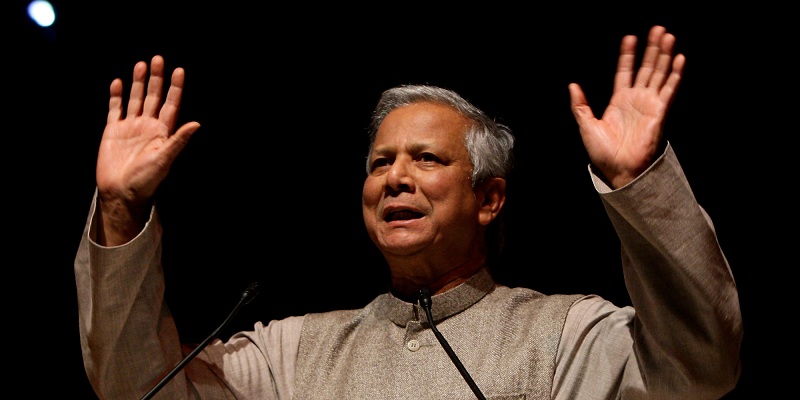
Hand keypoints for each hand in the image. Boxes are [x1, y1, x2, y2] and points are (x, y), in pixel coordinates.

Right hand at [95, 55, 199, 244]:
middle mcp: (148, 126)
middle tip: (158, 59)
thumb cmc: (146, 180)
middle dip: (157, 79)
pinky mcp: (113, 131)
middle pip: (153, 97)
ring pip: (135, 99)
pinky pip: (115, 109)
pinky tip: (119, 83)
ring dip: (138, 82)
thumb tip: (196, 124)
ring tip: (142, 64)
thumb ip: (178, 140)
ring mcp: (130, 127)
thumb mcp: (165, 159)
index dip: (176, 88)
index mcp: (163, 132)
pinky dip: (117, 96)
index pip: (171, 104)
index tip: (179, 70)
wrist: (121, 192)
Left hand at [569, 25, 684, 188]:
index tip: (630, 37)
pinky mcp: (659, 112)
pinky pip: (669, 90)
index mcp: (619, 101)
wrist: (618, 170)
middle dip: (652, 49)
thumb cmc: (603, 152)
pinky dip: (675, 74)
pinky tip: (679, 59)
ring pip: (659, 74)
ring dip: (664, 55)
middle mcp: (636, 100)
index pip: (625, 71)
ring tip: (668, 36)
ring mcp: (649, 104)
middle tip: (658, 29)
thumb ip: (580, 105)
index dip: (627, 55)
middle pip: (646, 68)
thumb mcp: (586, 126)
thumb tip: (572, 85)